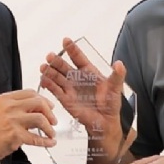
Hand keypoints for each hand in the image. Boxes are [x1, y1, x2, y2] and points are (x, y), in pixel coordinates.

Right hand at [0, 89, 56, 161]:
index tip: (49, 107)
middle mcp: (10, 107)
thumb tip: (35, 109)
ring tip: (51, 134)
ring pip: (40, 119)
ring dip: (49, 128)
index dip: (44, 100)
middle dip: (50, 113)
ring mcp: (13, 121)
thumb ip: (15, 107)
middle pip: (39, 103)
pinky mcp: (15, 135)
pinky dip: (46, 141)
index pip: (31, 93)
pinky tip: (49, 143)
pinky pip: (36, 138)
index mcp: (6, 99)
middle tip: (53, 121)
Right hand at [39, 37, 129, 163]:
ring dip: (50, 71)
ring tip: (44, 66)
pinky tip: (43, 79)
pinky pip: (55, 90)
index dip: (72, 49)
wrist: (105, 122)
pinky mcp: (65, 100)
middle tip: (50, 56)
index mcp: (89, 72)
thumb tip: (120, 64)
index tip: (66, 41)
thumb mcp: (116, 88)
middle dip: (57, 60)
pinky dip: (49, 85)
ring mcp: (70, 88)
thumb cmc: (110, 104)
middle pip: (64, 66)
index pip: (79, 58)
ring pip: (57, 77)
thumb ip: (117, 75)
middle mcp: (77, 79)